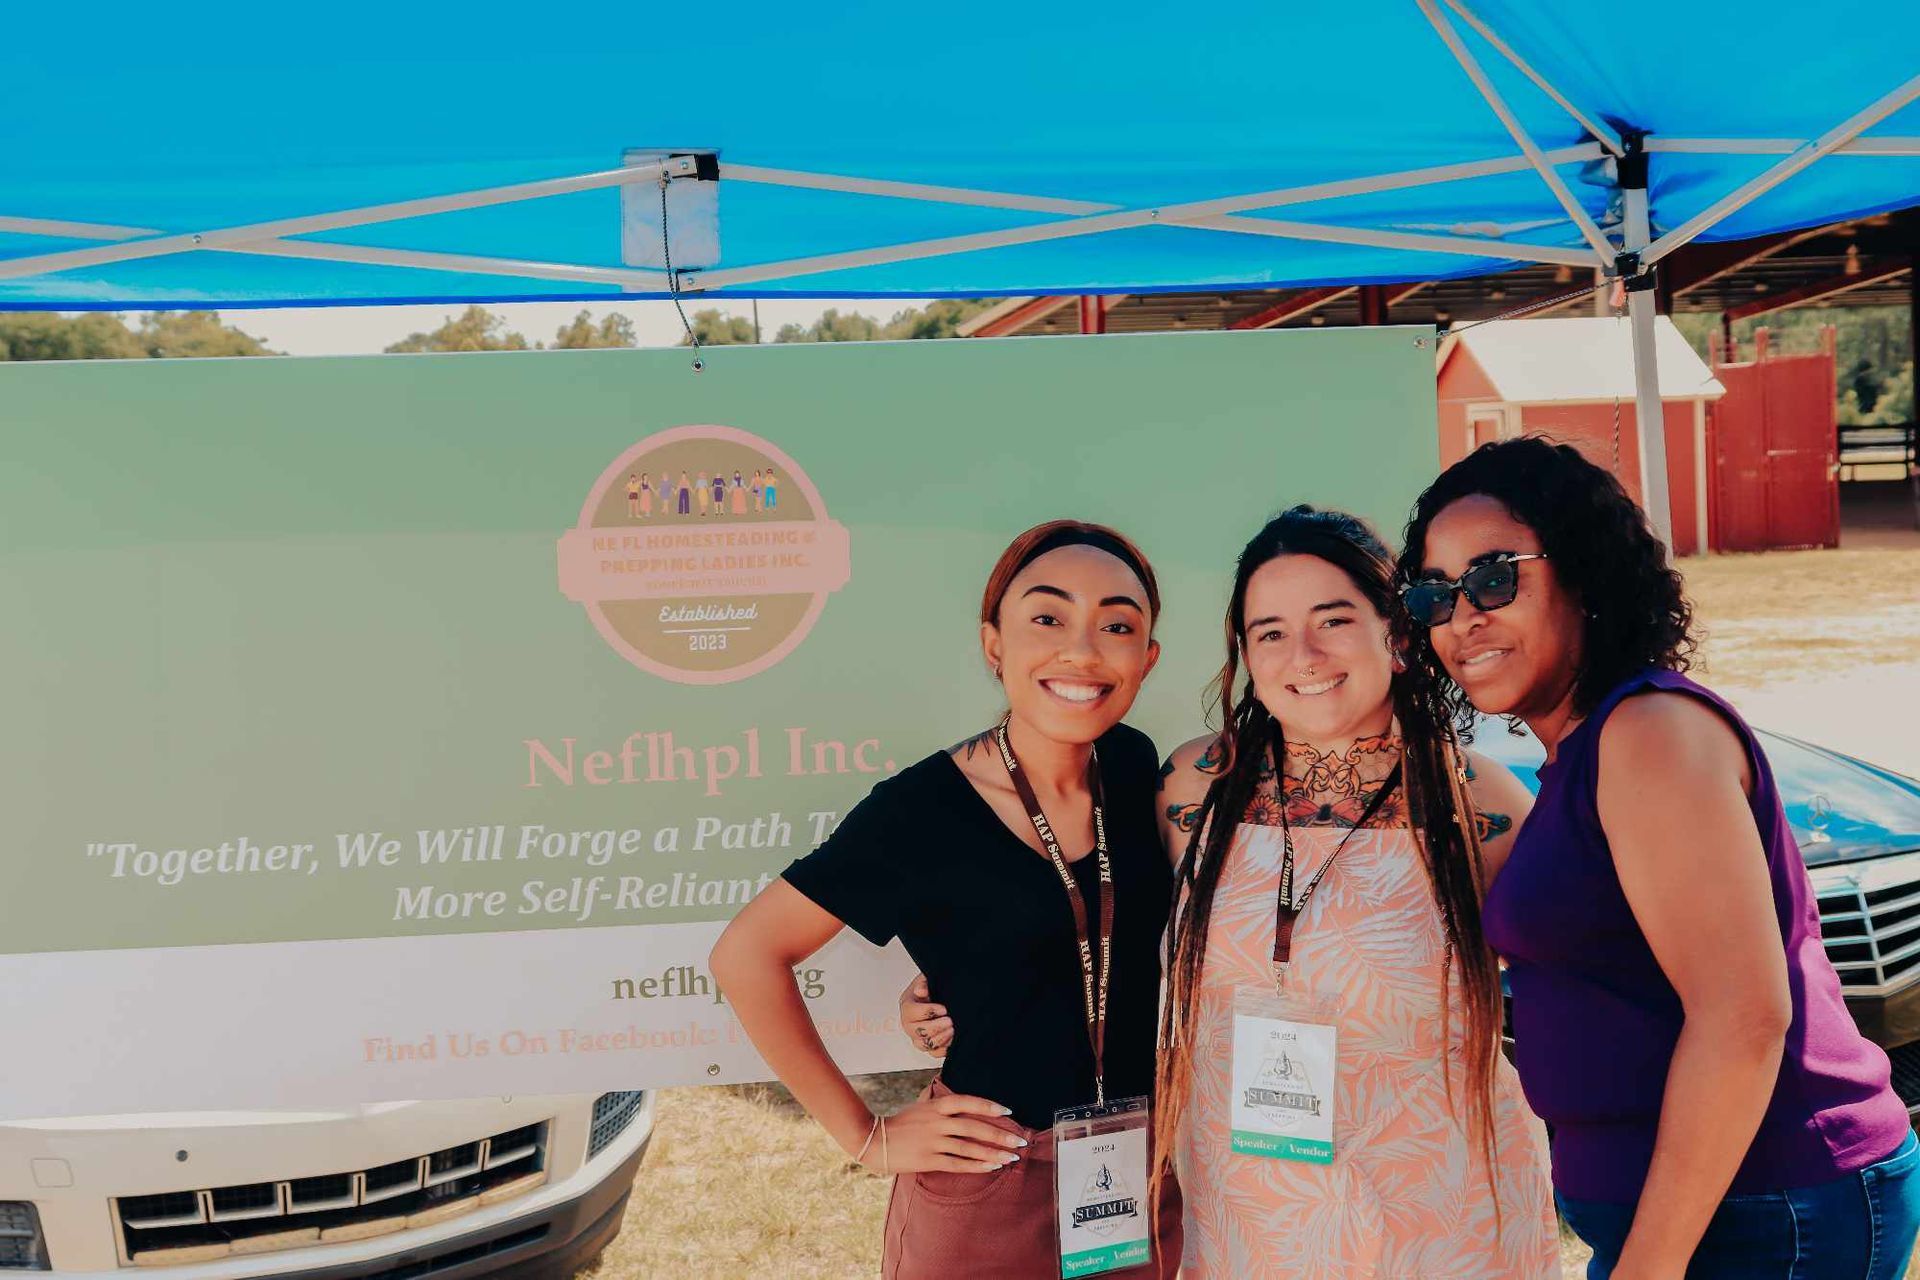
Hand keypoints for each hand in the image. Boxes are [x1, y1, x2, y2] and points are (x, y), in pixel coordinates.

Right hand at [866, 1092, 1025, 1173]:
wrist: (874, 1141)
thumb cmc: (901, 1123)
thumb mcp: (921, 1106)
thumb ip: (941, 1102)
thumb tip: (963, 1099)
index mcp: (936, 1106)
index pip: (967, 1102)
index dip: (988, 1106)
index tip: (1008, 1112)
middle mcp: (936, 1122)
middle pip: (974, 1127)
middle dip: (1000, 1135)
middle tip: (1020, 1141)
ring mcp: (932, 1142)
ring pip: (969, 1148)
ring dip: (993, 1153)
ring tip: (1012, 1158)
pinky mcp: (928, 1160)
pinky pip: (958, 1164)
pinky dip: (977, 1166)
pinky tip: (992, 1167)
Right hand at [899, 973, 952, 1058]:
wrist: (938, 996)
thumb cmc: (931, 989)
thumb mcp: (927, 979)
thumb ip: (923, 982)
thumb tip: (921, 991)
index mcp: (907, 1006)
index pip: (911, 1012)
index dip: (928, 1012)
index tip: (943, 1009)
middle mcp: (909, 1024)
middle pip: (917, 1031)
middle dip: (935, 1027)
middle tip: (950, 1021)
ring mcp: (917, 1036)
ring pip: (924, 1045)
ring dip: (940, 1039)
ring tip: (952, 1030)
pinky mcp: (927, 1045)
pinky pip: (932, 1054)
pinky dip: (943, 1049)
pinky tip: (951, 1039)